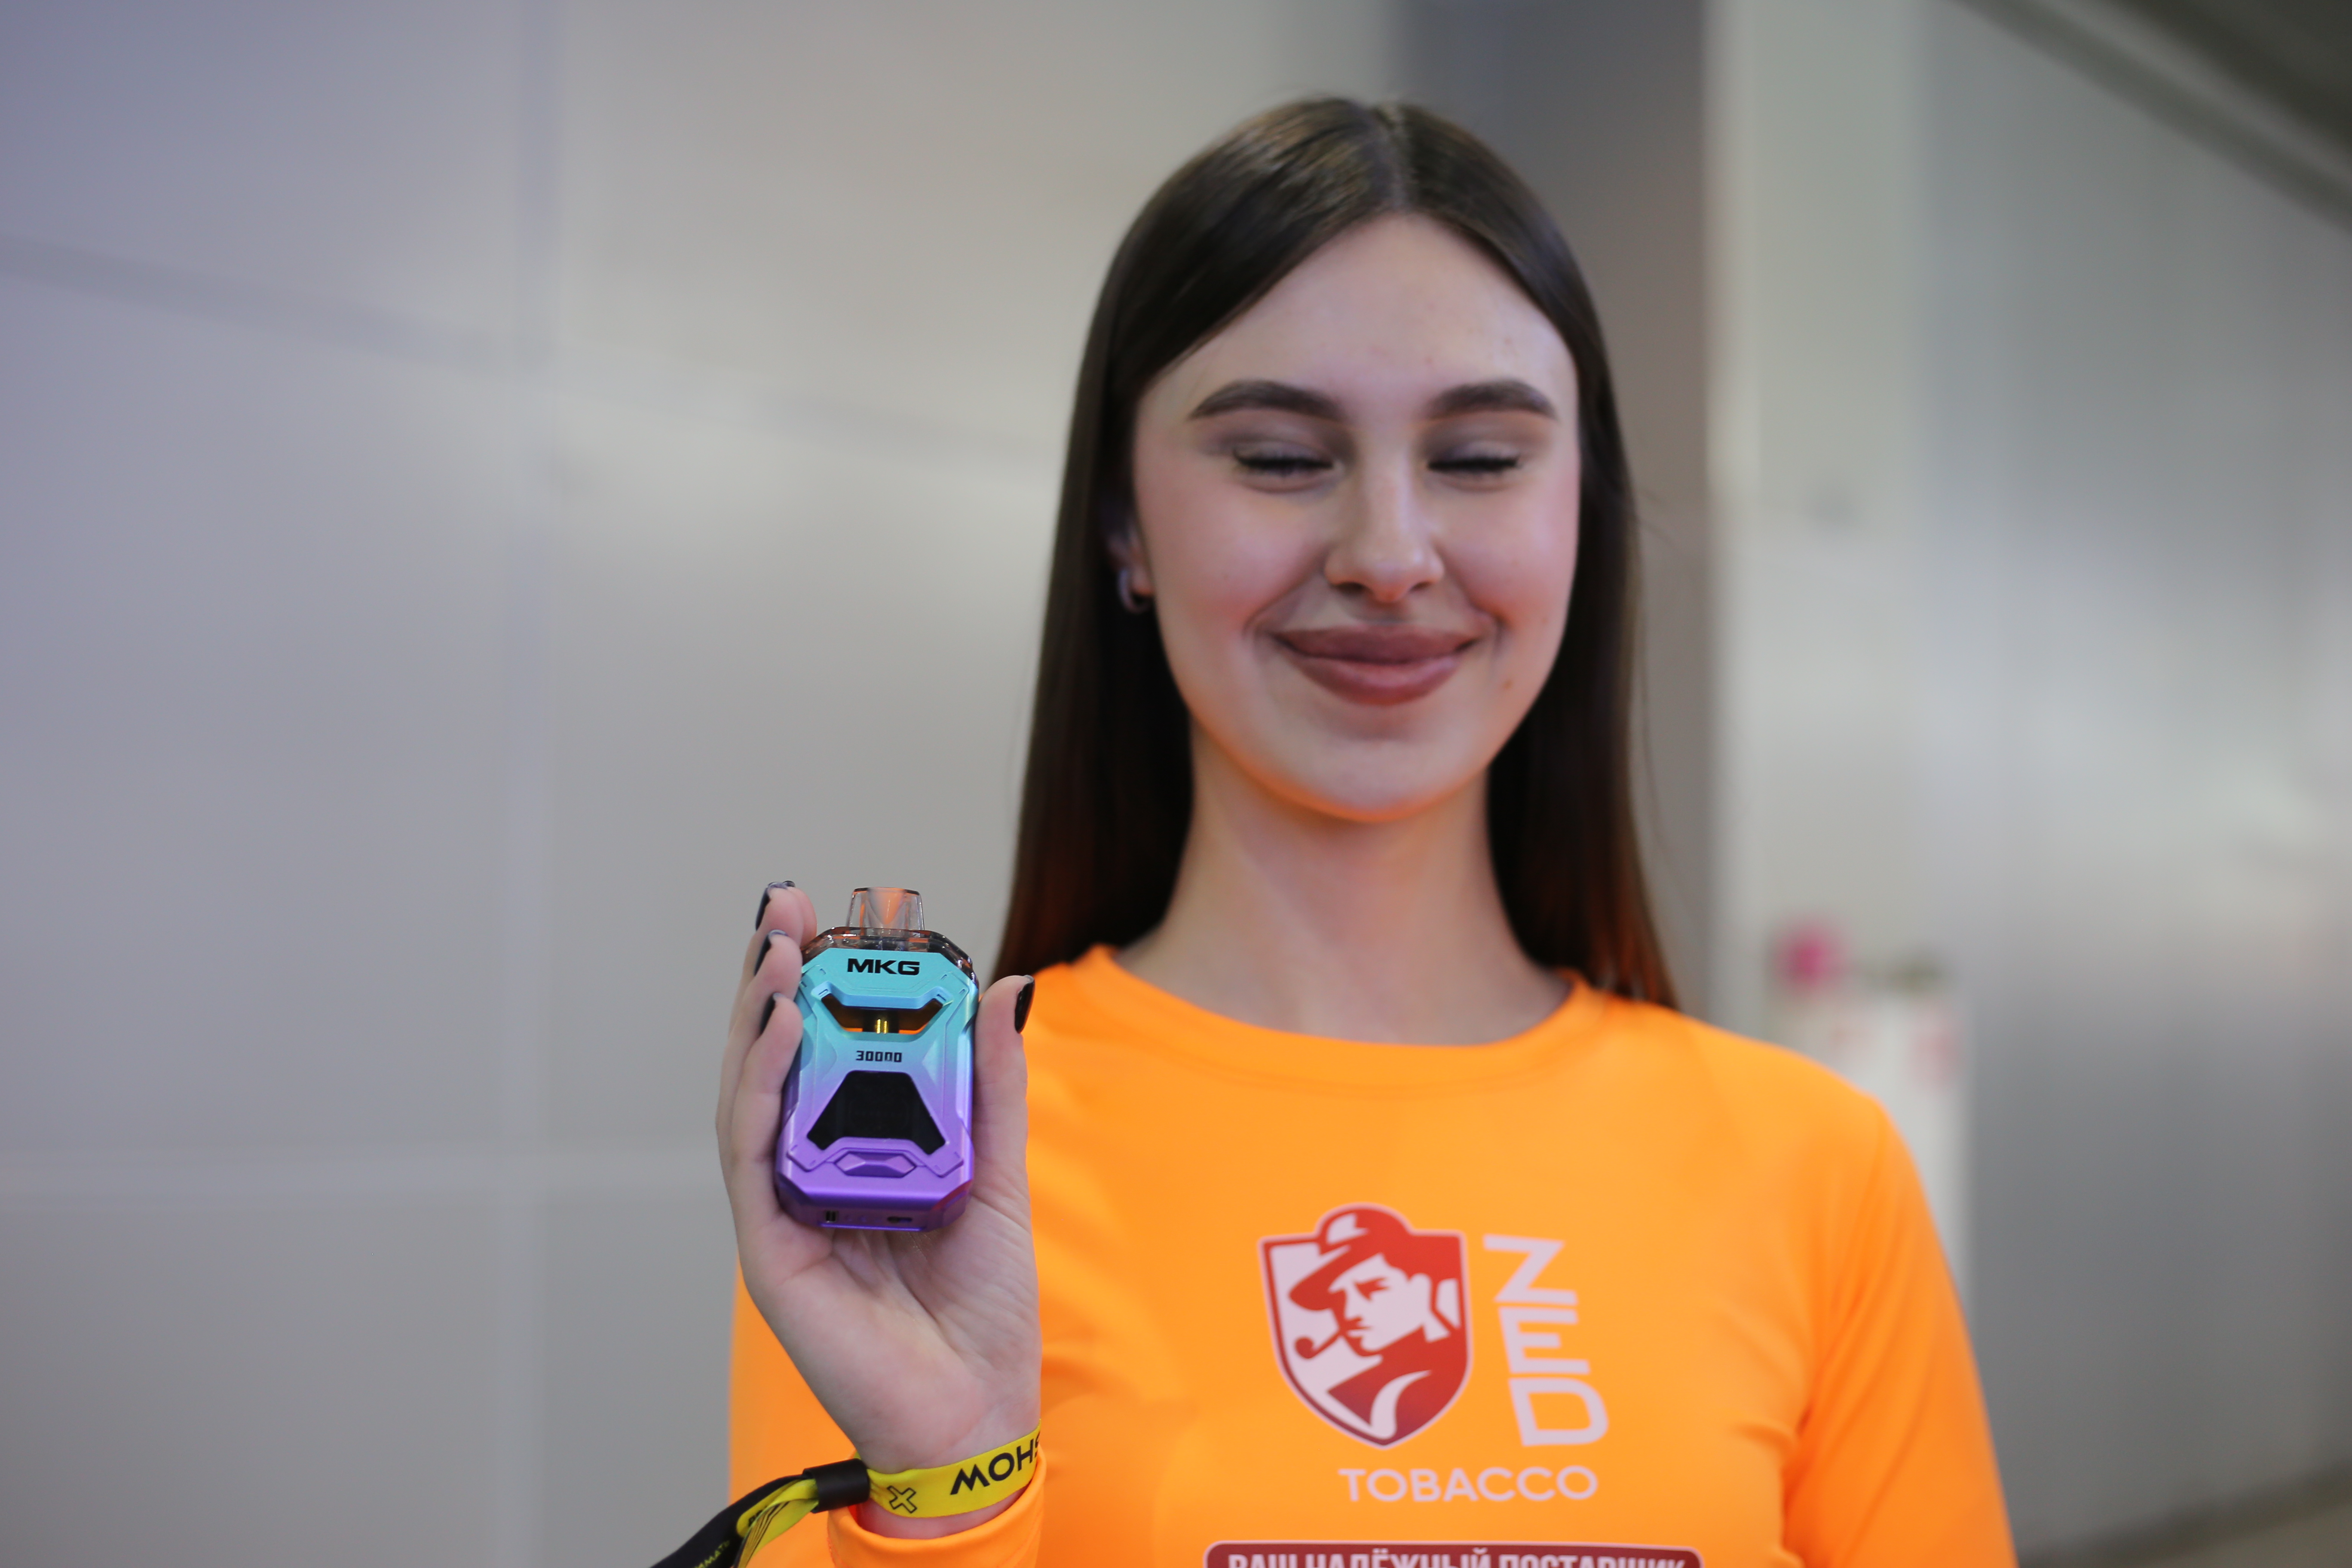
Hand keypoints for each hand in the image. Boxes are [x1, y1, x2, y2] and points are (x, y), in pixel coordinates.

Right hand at [719, 885, 1040, 1537]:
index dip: (809, 983)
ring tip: (774, 956)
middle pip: (770, 1063)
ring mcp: (782, 1211)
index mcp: (852, 1154)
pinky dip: (761, 1091)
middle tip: (780, 907)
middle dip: (768, 981)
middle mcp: (806, 1174)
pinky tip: (779, 1037)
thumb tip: (1006, 987)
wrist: (978, 1410)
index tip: (819, 916)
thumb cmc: (980, 1307)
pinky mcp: (772, 1249)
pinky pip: (754, 1157)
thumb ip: (991, 1085)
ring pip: (749, 1098)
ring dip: (756, 1022)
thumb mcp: (997, 1172)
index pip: (817, 1052)